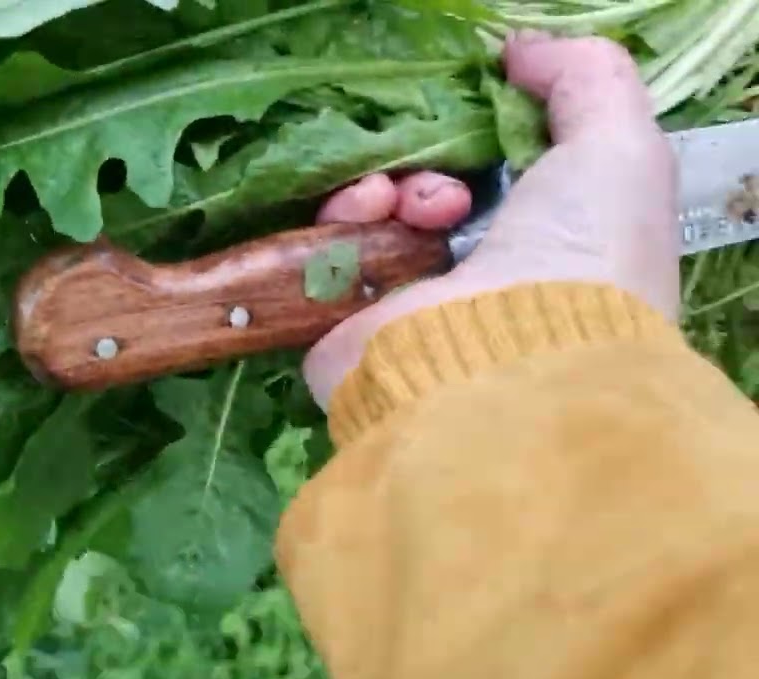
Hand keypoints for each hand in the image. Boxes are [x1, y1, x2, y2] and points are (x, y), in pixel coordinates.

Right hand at [303, 33, 680, 408]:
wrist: (510, 359)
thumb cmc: (581, 257)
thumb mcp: (618, 148)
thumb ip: (585, 79)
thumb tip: (518, 50)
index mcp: (546, 252)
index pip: (496, 179)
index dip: (484, 139)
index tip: (484, 119)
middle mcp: (478, 286)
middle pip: (426, 193)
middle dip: (429, 164)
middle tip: (449, 184)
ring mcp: (409, 312)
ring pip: (374, 218)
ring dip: (386, 185)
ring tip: (409, 203)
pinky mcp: (350, 332)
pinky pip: (328, 254)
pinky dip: (343, 221)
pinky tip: (370, 217)